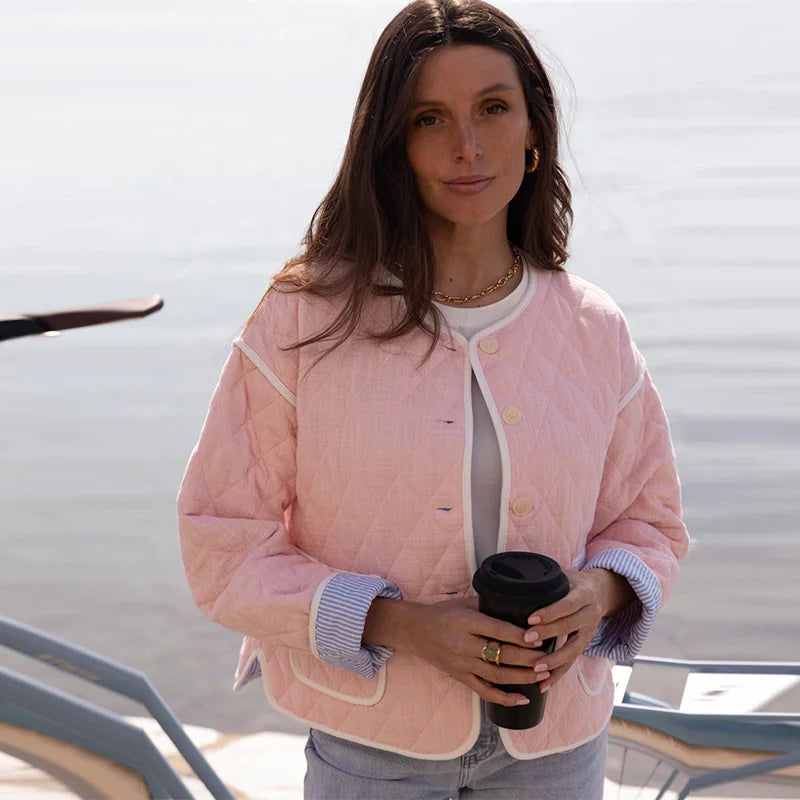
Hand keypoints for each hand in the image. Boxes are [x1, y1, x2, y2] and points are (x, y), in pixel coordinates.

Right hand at [364, 596, 548, 707]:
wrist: (415, 631)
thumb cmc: (443, 613)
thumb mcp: (465, 603)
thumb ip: (490, 606)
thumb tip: (522, 606)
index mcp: (467, 622)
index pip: (499, 630)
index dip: (521, 636)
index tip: (540, 637)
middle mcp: (465, 645)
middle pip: (502, 655)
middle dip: (529, 658)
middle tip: (549, 657)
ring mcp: (462, 664)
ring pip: (498, 676)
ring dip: (523, 677)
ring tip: (543, 675)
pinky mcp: (460, 677)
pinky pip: (485, 691)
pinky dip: (504, 698)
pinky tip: (523, 698)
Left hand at [523, 568, 633, 691]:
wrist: (601, 591)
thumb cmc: (573, 582)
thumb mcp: (564, 577)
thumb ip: (546, 582)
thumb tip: (515, 584)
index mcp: (585, 594)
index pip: (567, 604)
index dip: (550, 612)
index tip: (530, 618)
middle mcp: (591, 614)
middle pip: (569, 626)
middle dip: (547, 634)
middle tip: (526, 640)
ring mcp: (590, 632)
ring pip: (573, 649)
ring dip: (554, 660)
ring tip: (535, 668)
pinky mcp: (585, 645)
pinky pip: (572, 662)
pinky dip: (558, 674)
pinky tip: (543, 685)